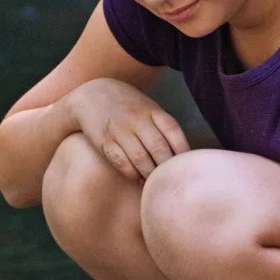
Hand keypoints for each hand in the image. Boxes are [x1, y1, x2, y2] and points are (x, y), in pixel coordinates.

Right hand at [70, 78, 188, 180]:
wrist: (91, 95)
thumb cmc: (129, 107)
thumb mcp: (149, 108)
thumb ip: (165, 128)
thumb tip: (186, 157)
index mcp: (152, 110)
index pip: (173, 131)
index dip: (183, 150)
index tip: (187, 166)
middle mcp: (136, 119)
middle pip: (158, 148)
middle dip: (167, 168)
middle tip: (173, 181)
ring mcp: (120, 130)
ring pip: (140, 159)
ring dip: (151, 175)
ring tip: (157, 184)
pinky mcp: (104, 142)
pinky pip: (122, 163)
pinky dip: (133, 175)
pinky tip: (139, 180)